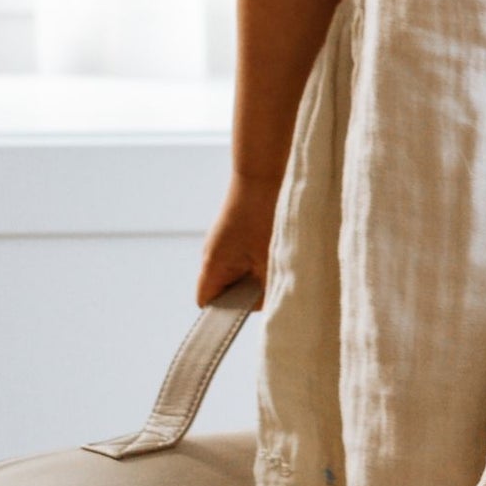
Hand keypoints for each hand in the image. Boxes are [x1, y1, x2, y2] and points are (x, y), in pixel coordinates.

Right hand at [194, 171, 281, 305]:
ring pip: (239, 273)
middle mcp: (212, 255)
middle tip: (273, 287)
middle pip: (226, 290)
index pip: (208, 303)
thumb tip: (267, 306)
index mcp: (212, 265)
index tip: (250, 314)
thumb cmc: (264, 214)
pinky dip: (260, 259)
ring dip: (258, 274)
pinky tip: (277, 250)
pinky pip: (245, 257)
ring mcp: (223, 243)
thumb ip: (266, 290)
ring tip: (277, 264)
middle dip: (249, 294)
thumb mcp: (270, 259)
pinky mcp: (236, 233)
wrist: (264, 171)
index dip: (227, 314)